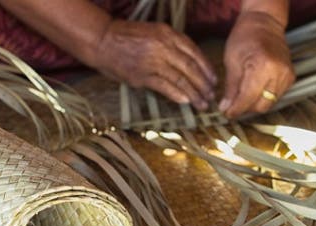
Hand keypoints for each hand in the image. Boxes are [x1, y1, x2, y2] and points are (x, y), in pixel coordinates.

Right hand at [89, 20, 216, 109]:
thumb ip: (171, 43)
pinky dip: (177, 95)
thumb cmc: (128, 36)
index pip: (194, 52)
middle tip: (211, 95)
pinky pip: (164, 86)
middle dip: (203, 84)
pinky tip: (185, 101)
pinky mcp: (142, 76)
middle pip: (190, 67)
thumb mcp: (154, 31)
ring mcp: (152, 62)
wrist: (103, 41)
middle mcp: (163, 46)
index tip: (213, 79)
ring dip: (194, 94)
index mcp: (168, 33)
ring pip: (180, 79)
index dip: (206, 67)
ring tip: (201, 103)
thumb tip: (188, 61)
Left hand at [218, 11, 294, 117]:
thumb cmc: (245, 38)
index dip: (236, 109)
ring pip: (269, 103)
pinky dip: (263, 97)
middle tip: (231, 105)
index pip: (248, 98)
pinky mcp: (291, 78)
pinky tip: (253, 89)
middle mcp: (279, 73)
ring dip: (254, 104)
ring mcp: (287, 76)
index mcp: (263, 67)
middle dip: (245, 108)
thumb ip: (231, 87)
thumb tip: (226, 108)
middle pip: (261, 106)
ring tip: (241, 96)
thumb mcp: (231, 61)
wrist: (265, 24)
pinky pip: (276, 96)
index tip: (226, 113)